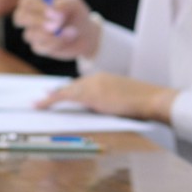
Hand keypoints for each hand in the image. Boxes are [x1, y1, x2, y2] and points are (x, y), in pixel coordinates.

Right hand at [14, 0, 99, 59]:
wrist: (86, 35)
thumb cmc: (76, 14)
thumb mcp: (74, 4)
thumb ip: (63, 3)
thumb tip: (51, 11)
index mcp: (36, 4)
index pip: (25, 2)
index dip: (36, 6)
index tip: (51, 8)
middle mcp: (30, 19)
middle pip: (19, 18)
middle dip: (36, 21)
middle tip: (55, 25)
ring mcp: (33, 34)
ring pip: (31, 35)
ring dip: (53, 34)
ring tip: (72, 31)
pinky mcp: (40, 48)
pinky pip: (41, 47)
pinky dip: (57, 43)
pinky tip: (69, 38)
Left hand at [36, 73, 177, 122]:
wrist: (154, 99)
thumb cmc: (147, 105)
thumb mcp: (126, 103)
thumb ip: (111, 104)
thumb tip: (101, 113)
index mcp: (106, 79)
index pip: (83, 85)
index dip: (69, 90)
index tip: (59, 92)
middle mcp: (97, 78)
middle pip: (72, 87)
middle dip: (58, 94)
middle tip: (43, 98)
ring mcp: (94, 84)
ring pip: (66, 91)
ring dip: (51, 98)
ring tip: (37, 104)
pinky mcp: (91, 93)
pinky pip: (64, 96)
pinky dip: (50, 100)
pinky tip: (39, 105)